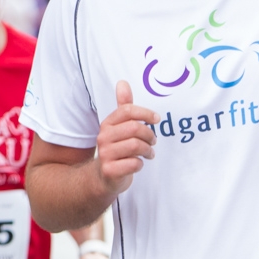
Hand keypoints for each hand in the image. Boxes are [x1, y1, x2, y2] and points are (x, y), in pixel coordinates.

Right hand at [96, 80, 158, 194]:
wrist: (103, 176)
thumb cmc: (116, 148)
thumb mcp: (118, 126)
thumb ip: (123, 106)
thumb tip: (123, 82)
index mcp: (107, 124)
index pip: (127, 110)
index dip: (145, 113)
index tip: (156, 120)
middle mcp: (103, 137)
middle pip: (134, 128)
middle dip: (149, 135)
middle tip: (153, 141)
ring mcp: (105, 154)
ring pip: (136, 146)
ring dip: (148, 150)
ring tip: (148, 153)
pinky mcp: (110, 170)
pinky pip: (134, 164)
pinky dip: (140, 164)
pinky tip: (138, 164)